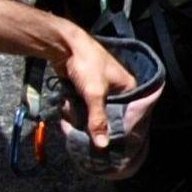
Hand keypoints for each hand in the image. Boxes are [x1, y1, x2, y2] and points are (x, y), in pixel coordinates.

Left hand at [55, 26, 137, 149]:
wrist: (64, 44)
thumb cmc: (87, 65)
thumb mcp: (94, 94)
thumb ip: (98, 120)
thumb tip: (103, 146)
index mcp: (127, 87)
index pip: (127, 114)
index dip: (116, 128)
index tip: (106, 141)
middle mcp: (116, 88)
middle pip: (107, 115)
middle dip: (91, 121)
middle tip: (81, 129)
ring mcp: (99, 88)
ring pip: (91, 111)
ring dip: (79, 114)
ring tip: (69, 112)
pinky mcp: (85, 88)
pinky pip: (82, 105)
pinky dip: (73, 108)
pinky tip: (65, 107)